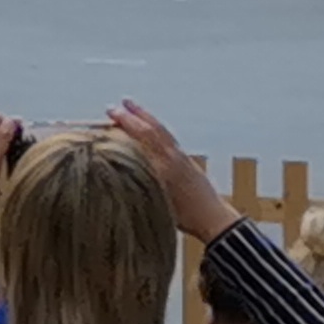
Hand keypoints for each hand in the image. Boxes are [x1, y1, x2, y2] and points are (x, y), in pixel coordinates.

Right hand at [111, 99, 230, 245]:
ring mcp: (181, 156)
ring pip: (162, 130)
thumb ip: (140, 184)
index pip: (143, 136)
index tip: (111, 113)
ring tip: (132, 107)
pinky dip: (156, 128)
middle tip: (117, 105)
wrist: (213, 218)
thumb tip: (119, 170)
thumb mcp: (157, 203)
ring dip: (146, 117)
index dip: (126, 122)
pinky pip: (168, 137)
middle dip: (134, 114)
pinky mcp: (187, 160)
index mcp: (164, 165)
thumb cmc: (185, 216)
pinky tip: (151, 128)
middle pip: (153, 128)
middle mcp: (173, 156)